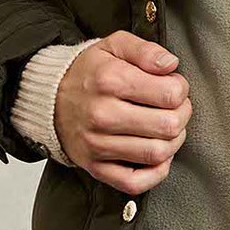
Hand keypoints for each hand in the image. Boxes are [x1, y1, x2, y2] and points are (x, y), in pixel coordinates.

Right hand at [56, 31, 190, 189]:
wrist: (48, 99)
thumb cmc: (89, 72)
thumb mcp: (114, 46)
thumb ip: (145, 50)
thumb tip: (170, 64)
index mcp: (110, 80)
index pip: (170, 94)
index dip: (181, 90)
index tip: (173, 87)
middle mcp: (103, 115)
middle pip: (168, 126)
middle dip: (181, 115)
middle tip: (174, 108)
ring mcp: (98, 145)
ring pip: (158, 154)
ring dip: (173, 142)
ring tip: (165, 129)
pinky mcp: (96, 167)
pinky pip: (136, 183)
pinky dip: (155, 173)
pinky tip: (156, 156)